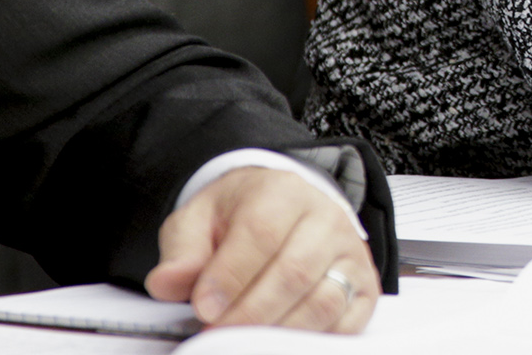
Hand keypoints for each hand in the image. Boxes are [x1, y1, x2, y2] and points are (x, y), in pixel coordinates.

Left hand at [146, 167, 378, 332]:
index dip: (231, 276)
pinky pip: (348, 323)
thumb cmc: (239, 218)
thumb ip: (182, 252)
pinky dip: (313, 341)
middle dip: (250, 313)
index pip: (262, 233)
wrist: (282, 209)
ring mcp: (350, 253)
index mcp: (282, 192)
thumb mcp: (199, 221)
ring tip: (245, 342)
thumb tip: (168, 282)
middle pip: (295, 272)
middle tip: (217, 334)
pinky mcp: (364, 286)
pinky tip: (279, 343)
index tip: (203, 308)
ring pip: (323, 301)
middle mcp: (326, 218)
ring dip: (278, 332)